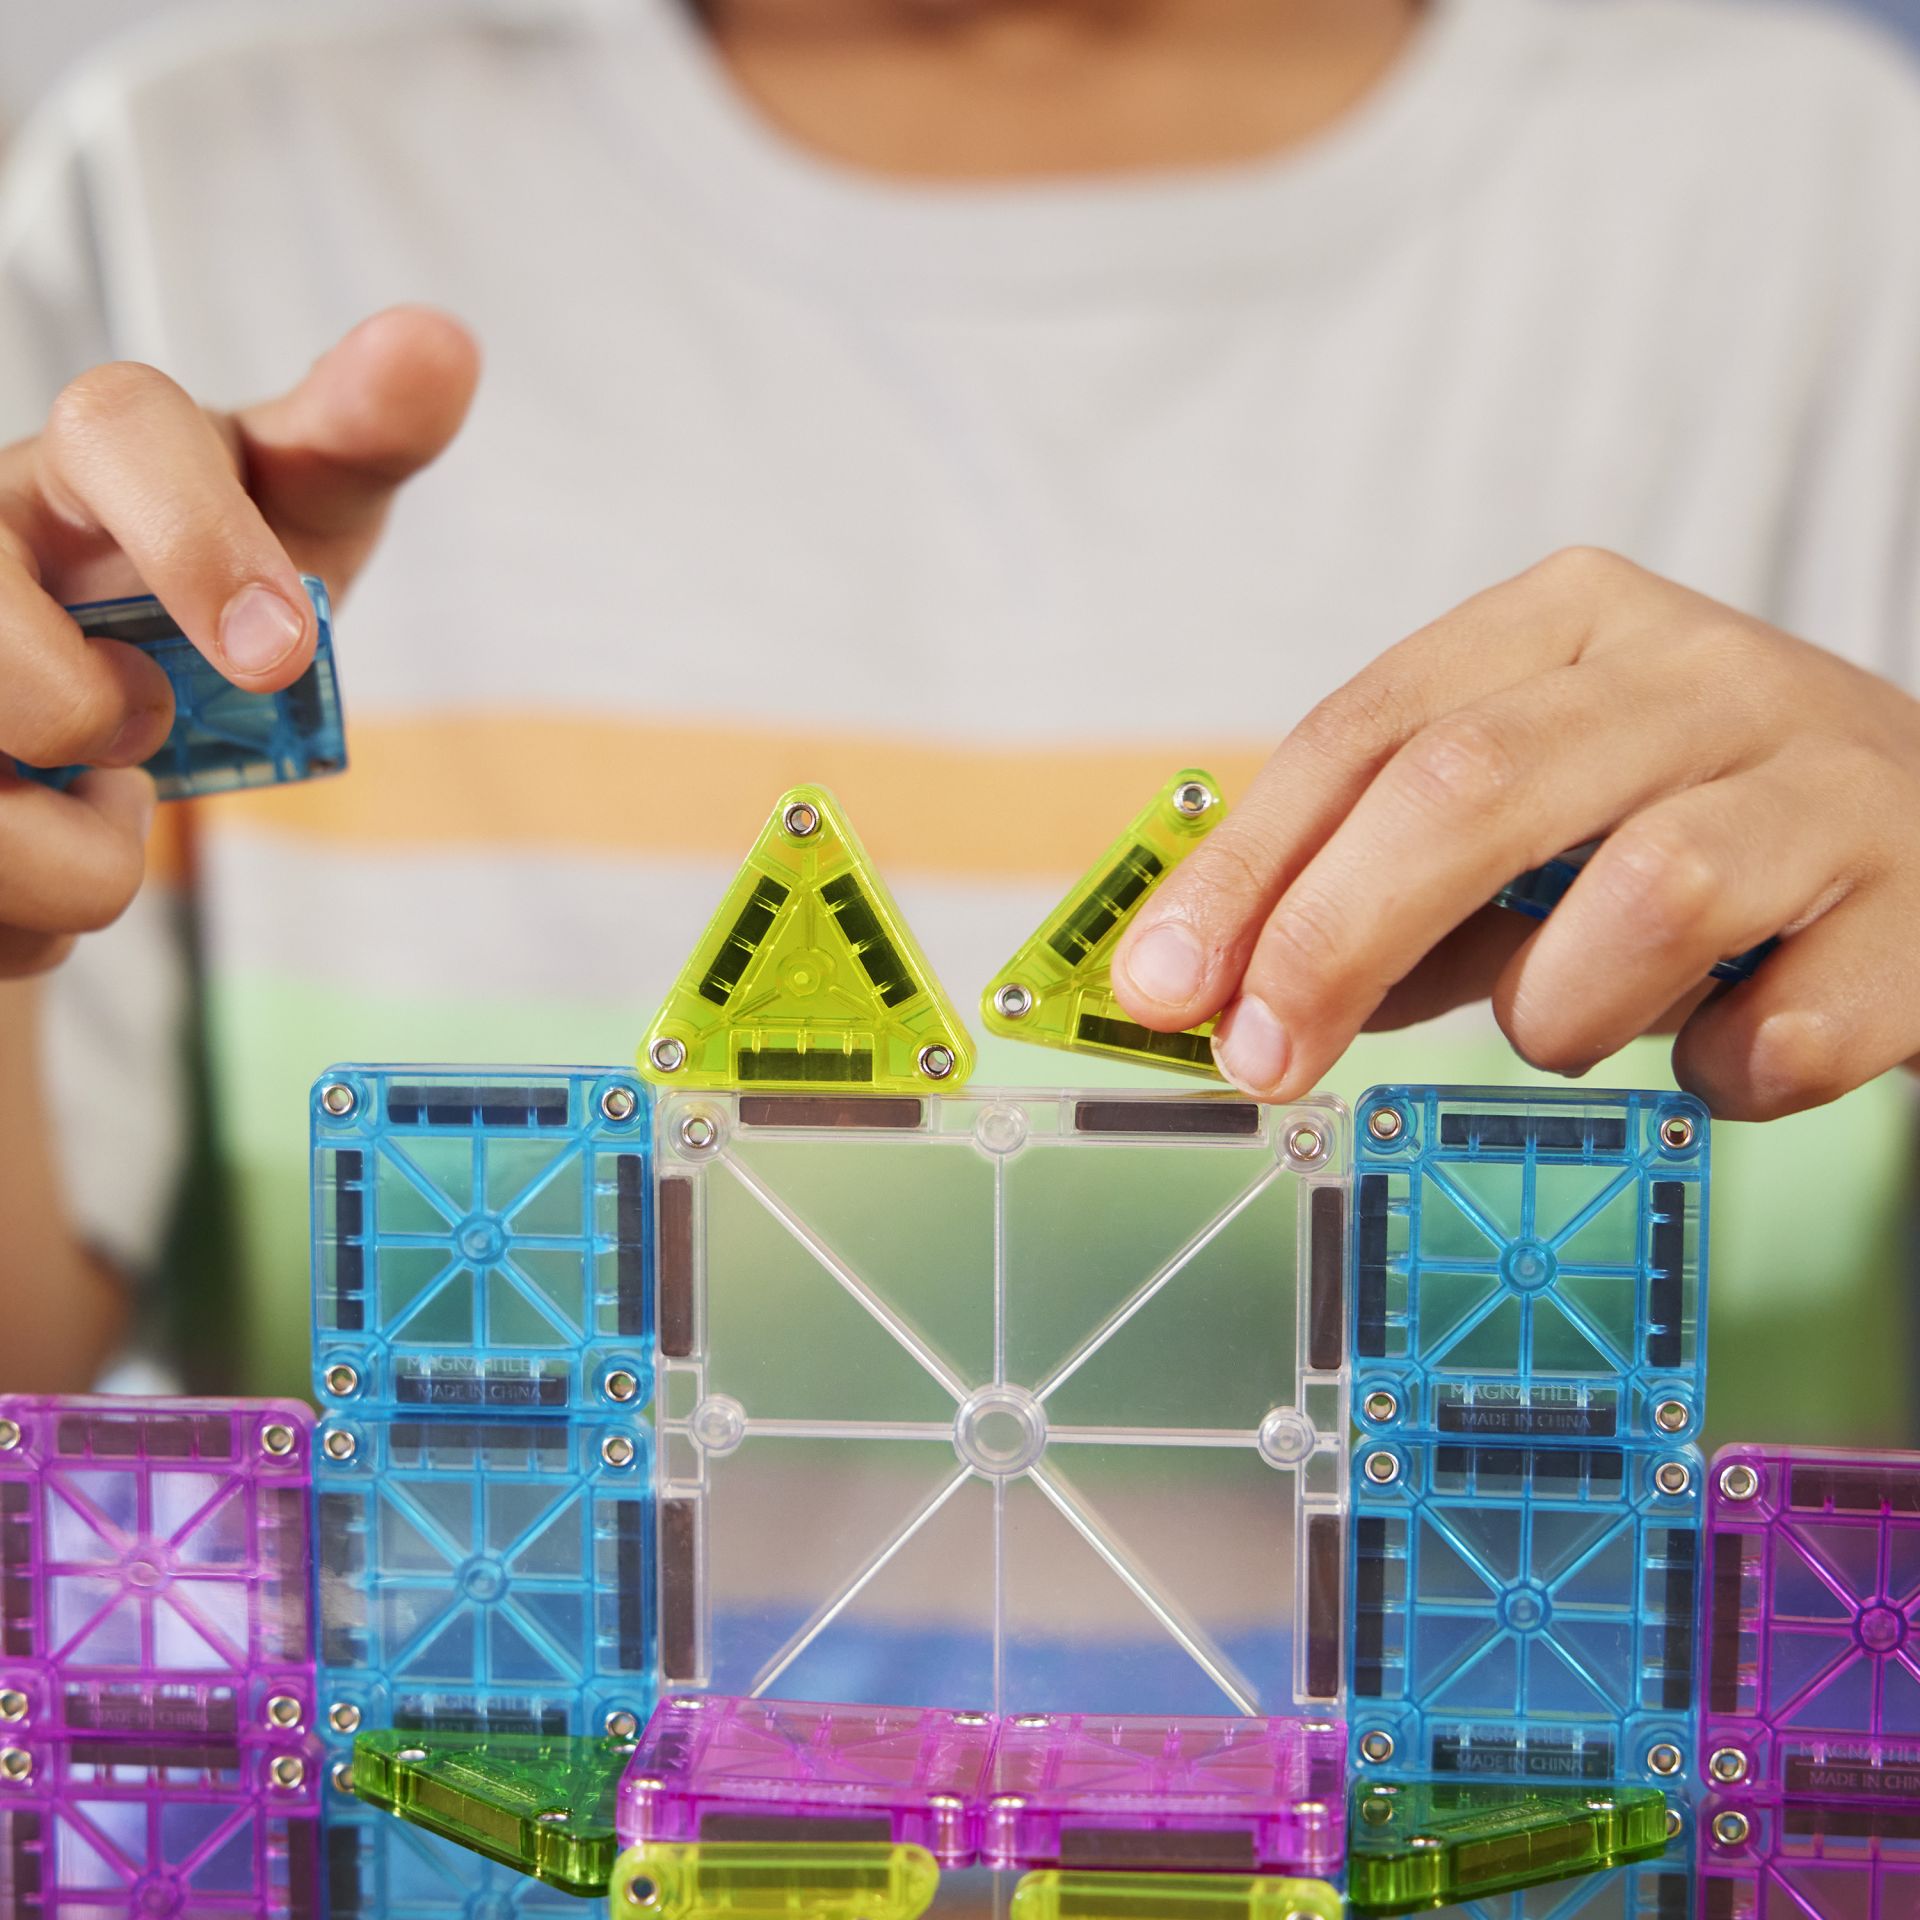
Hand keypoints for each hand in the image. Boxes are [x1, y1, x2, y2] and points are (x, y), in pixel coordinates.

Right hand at [0, 306, 479, 975]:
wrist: (127, 693)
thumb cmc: (217, 581)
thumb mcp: (297, 504)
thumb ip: (359, 431)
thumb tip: (440, 345)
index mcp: (90, 457)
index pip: (119, 428)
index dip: (204, 543)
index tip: (285, 651)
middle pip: (12, 669)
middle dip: (94, 721)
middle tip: (148, 716)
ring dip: (75, 856)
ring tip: (98, 797)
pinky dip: (35, 920)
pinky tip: (52, 859)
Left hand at [1110, 548, 1919, 1119]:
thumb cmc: (1705, 835)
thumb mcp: (1536, 832)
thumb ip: (1394, 900)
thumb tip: (1227, 998)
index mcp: (1568, 625)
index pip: (1365, 731)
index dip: (1249, 870)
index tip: (1166, 987)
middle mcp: (1696, 669)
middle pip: (1468, 786)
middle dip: (1333, 940)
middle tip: (1266, 1061)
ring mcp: (1827, 773)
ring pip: (1640, 897)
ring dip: (1563, 1012)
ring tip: (1584, 1021)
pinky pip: (1779, 1030)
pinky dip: (1723, 1072)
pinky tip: (1738, 1044)